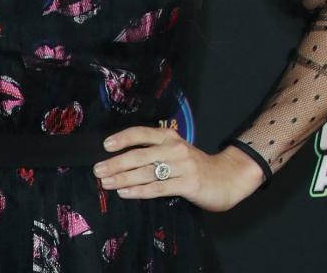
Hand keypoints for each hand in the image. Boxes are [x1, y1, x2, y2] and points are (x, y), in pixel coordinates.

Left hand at [92, 127, 264, 211]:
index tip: (105, 145)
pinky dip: (139, 191)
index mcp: (169, 137)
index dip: (122, 138)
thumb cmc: (196, 166)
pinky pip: (158, 188)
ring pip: (146, 172)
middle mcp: (175, 148)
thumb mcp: (176, 152)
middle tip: (98, 170)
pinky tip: (125, 193)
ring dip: (123, 178)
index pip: (141, 133)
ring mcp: (182, 166)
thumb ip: (155, 152)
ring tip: (106, 183)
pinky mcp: (188, 184)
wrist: (229, 178)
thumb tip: (121, 159)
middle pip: (139, 155)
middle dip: (115, 163)